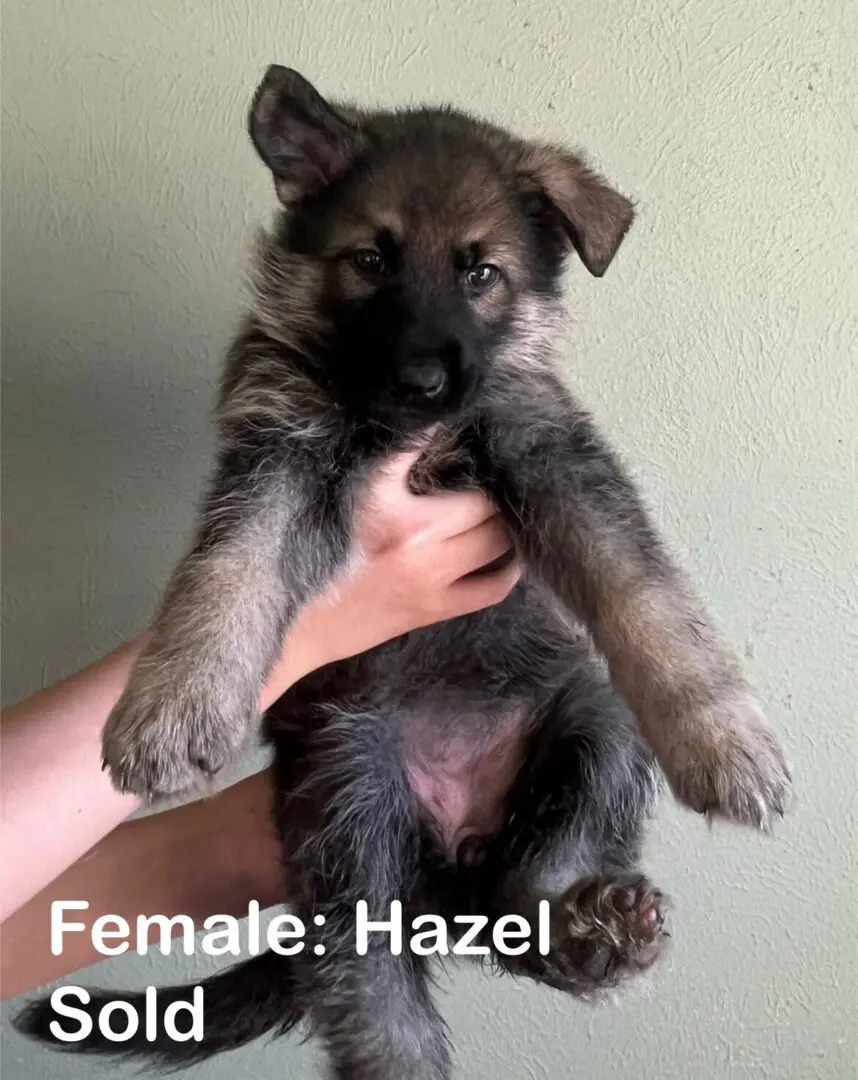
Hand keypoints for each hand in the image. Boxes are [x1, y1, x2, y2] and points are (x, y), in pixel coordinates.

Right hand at [265, 441, 520, 698]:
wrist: (296, 620)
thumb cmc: (315, 546)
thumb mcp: (354, 491)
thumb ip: (398, 453)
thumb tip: (433, 415)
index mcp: (403, 517)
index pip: (466, 482)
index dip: (480, 461)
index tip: (480, 448)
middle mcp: (425, 552)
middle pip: (490, 514)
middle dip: (496, 494)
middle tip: (492, 478)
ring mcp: (434, 585)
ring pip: (500, 550)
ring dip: (506, 528)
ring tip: (502, 511)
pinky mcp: (435, 611)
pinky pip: (491, 590)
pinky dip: (508, 571)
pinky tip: (508, 554)